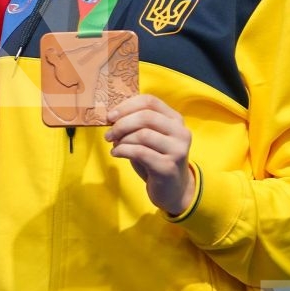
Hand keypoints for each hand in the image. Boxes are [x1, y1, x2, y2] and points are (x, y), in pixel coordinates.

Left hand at [103, 94, 194, 215]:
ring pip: (143, 134)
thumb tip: (111, 117)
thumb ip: (136, 124)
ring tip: (114, 145)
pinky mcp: (168, 167)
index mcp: (175, 119)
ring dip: (122, 139)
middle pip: (146, 116)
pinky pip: (140, 152)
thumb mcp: (148, 137)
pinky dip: (123, 151)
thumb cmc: (155, 158)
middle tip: (108, 134)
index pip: (150, 101)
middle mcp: (180, 132)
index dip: (126, 106)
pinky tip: (116, 154)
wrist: (173, 189)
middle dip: (121, 124)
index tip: (110, 116)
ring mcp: (177, 150)